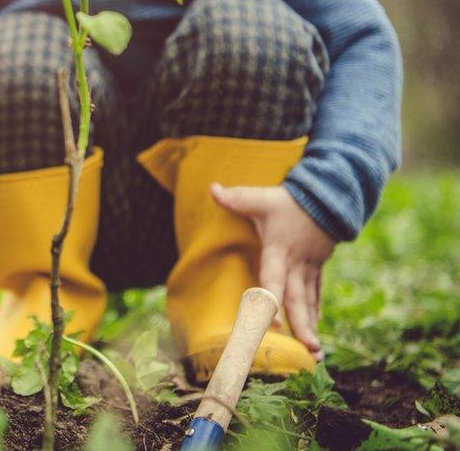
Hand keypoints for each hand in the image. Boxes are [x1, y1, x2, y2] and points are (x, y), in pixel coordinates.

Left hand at [211, 183, 333, 360]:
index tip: (273, 322)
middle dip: (302, 324)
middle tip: (307, 349)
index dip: (273, 298)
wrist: (329, 196)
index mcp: (280, 249)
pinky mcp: (317, 268)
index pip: (275, 276)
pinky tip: (313, 335)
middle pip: (298, 298)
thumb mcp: (262, 197)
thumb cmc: (290, 201)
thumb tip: (212, 187)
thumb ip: (236, 198)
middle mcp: (296, 263)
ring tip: (315, 353)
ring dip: (311, 326)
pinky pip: (316, 295)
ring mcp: (310, 268)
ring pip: (310, 301)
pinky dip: (315, 314)